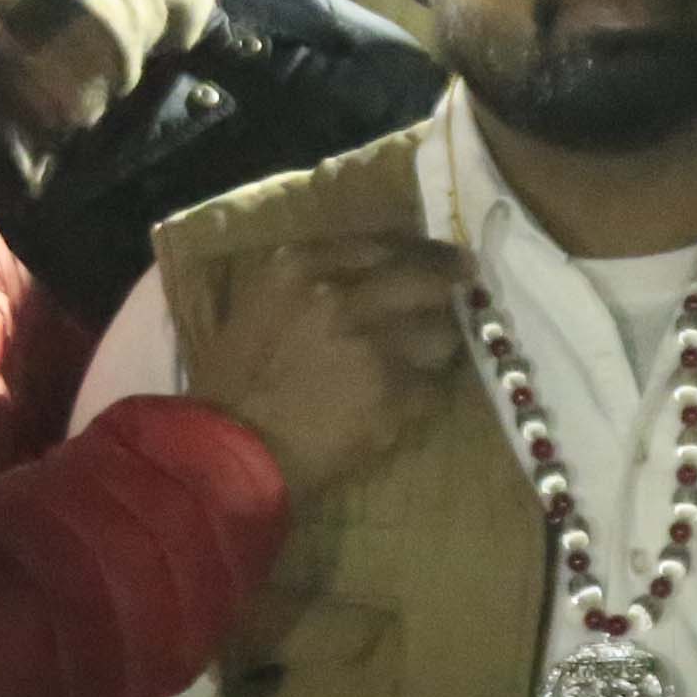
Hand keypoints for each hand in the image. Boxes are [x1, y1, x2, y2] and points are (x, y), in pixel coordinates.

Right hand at [192, 232, 472, 504]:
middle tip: (466, 285)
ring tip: (431, 355)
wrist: (230, 451)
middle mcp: (341, 294)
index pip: (382, 244)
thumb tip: (364, 275)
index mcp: (301, 267)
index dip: (417, 251)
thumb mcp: (259, 307)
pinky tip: (413, 400)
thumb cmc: (231, 384)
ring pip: (439, 331)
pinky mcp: (394, 392)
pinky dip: (427, 392)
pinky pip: (433, 385)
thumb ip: (309, 282)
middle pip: (423, 277)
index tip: (437, 258)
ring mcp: (373, 343)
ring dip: (439, 343)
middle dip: (449, 281)